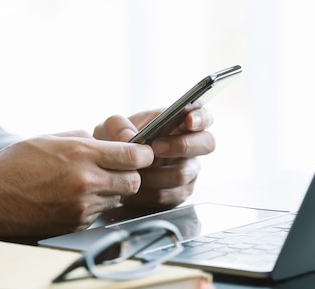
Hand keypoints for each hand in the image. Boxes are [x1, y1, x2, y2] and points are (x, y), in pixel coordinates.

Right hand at [0, 130, 153, 236]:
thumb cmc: (13, 165)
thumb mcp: (49, 138)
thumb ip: (83, 139)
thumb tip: (105, 142)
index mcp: (81, 154)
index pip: (133, 156)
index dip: (144, 154)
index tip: (144, 153)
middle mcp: (86, 182)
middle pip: (133, 182)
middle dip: (132, 174)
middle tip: (120, 169)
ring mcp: (81, 207)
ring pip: (118, 199)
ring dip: (112, 191)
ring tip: (89, 183)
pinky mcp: (75, 225)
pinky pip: (99, 214)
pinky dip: (94, 206)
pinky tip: (74, 198)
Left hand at [94, 108, 215, 208]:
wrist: (107, 175)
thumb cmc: (115, 145)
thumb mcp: (110, 128)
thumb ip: (118, 126)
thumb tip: (130, 137)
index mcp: (179, 124)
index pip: (203, 116)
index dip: (201, 118)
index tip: (188, 121)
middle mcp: (189, 148)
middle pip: (207, 143)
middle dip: (182, 145)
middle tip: (156, 148)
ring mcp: (187, 171)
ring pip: (183, 174)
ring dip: (156, 174)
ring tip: (135, 173)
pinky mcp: (178, 194)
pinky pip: (170, 197)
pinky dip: (148, 195)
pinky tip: (132, 193)